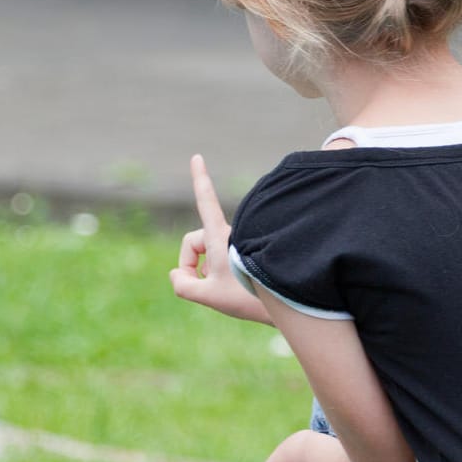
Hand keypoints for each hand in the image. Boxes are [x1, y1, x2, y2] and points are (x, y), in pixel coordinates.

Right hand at [169, 154, 272, 323]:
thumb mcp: (209, 295)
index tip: (197, 157)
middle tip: (203, 287)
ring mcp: (237, 245)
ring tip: (227, 292)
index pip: (205, 200)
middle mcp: (229, 235)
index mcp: (219, 236)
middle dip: (191, 265)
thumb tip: (176, 275)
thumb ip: (183, 286)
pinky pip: (219, 261)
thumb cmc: (249, 296)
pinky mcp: (244, 256)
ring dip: (207, 273)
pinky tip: (235, 292)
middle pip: (194, 242)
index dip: (199, 178)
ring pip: (207, 254)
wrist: (284, 304)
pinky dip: (218, 276)